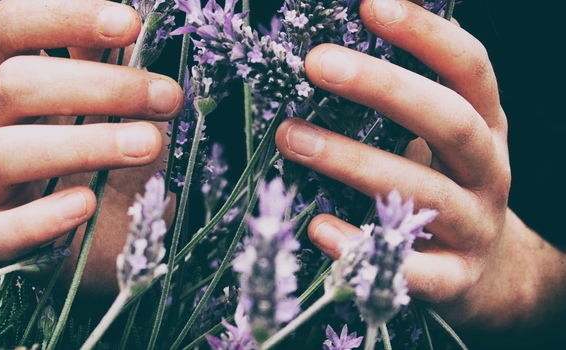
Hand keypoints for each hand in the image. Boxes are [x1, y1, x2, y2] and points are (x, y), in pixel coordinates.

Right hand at [0, 0, 181, 298]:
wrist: (114, 230)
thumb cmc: (118, 156)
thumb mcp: (123, 106)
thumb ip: (119, 65)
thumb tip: (140, 19)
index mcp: (13, 76)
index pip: (9, 26)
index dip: (63, 17)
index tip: (130, 24)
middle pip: (14, 84)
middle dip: (100, 86)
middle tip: (168, 98)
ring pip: (4, 152)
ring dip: (85, 144)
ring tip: (150, 145)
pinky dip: (42, 218)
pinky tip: (87, 203)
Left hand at [275, 0, 565, 336]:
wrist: (493, 273)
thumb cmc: (447, 187)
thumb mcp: (440, 137)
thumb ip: (403, 102)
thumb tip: (337, 46)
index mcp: (485, 125)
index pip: (468, 68)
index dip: (425, 34)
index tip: (371, 4)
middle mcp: (488, 170)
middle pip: (447, 121)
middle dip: (382, 88)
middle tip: (315, 62)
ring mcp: (475, 226)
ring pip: (422, 191)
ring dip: (351, 160)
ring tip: (287, 136)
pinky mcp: (454, 279)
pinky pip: (411, 269)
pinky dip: (361, 246)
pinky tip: (318, 227)